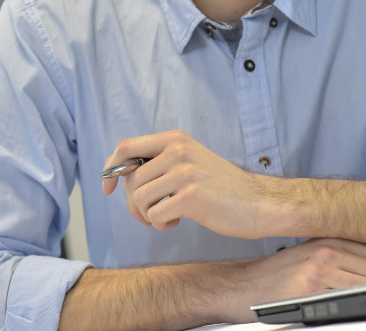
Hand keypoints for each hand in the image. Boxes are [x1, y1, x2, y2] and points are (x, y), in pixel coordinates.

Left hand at [102, 129, 274, 237]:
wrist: (257, 203)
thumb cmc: (221, 188)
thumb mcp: (190, 161)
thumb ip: (160, 161)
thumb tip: (121, 175)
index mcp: (176, 139)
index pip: (126, 147)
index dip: (111, 169)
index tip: (108, 188)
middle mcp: (178, 150)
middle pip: (131, 180)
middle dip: (134, 204)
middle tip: (150, 214)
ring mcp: (185, 172)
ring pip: (140, 199)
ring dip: (148, 216)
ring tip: (169, 216)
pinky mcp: (191, 196)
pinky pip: (155, 216)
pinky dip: (161, 225)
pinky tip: (178, 221)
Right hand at [219, 238, 365, 321]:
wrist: (239, 287)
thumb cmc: (273, 278)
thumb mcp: (308, 258)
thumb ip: (337, 261)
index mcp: (327, 241)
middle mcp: (325, 250)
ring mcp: (318, 267)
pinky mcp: (309, 287)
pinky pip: (346, 298)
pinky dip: (357, 307)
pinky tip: (355, 313)